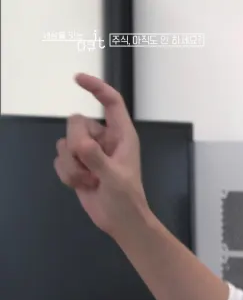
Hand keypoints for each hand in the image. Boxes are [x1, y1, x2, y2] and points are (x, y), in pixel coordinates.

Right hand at [54, 73, 149, 237]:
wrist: (120, 221)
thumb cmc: (126, 199)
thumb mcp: (114, 177)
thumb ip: (96, 157)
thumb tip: (78, 143)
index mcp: (123, 135)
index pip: (111, 102)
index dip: (96, 87)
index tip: (77, 78)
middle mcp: (105, 139)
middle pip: (76, 123)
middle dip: (78, 148)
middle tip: (93, 169)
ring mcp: (89, 152)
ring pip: (64, 143)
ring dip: (73, 166)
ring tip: (91, 181)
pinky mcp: (77, 164)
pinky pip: (59, 160)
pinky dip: (67, 174)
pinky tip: (83, 185)